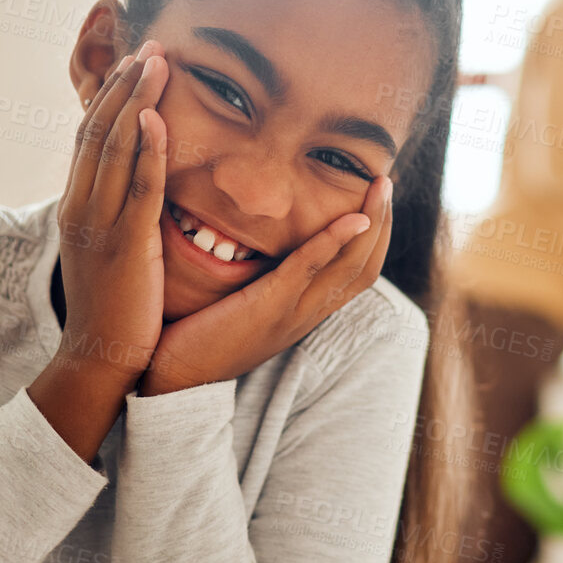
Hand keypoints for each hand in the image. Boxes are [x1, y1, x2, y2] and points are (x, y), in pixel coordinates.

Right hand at [26, 37, 169, 460]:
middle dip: (123, 85)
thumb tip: (136, 185)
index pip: (88, 137)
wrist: (101, 357)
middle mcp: (81, 207)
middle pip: (97, 130)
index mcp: (76, 206)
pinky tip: (157, 117)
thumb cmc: (113, 306)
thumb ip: (117, 212)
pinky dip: (146, 150)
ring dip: (135, 100)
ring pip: (114, 149)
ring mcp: (100, 224)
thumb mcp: (108, 249)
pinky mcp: (126, 245)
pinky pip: (136, 188)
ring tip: (156, 62)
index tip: (133, 63)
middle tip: (149, 45)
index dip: (109, 96)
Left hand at [139, 173, 394, 396]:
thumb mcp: (243, 304)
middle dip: (383, 223)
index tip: (377, 200)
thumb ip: (261, 279)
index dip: (375, 237)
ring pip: (351, 267)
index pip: (358, 274)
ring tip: (382, 185)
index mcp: (304, 313)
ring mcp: (293, 313)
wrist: (175, 380)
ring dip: (373, 223)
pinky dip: (335, 241)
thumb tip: (262, 245)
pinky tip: (352, 217)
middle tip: (387, 182)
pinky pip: (310, 269)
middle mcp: (308, 315)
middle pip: (366, 267)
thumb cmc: (199, 337)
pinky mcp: (269, 308)